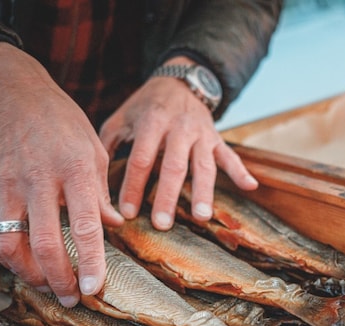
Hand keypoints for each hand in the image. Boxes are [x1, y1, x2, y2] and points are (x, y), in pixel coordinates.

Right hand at [0, 43, 123, 306]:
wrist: (17, 97)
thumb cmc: (65, 126)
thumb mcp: (95, 152)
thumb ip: (102, 194)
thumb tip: (115, 227)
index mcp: (76, 170)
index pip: (85, 226)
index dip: (89, 262)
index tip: (93, 289)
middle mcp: (40, 179)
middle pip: (45, 243)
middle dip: (58, 279)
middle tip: (70, 299)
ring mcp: (7, 184)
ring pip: (10, 244)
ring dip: (28, 273)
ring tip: (46, 285)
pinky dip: (3, 256)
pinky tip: (21, 264)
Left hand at [99, 56, 257, 229]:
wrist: (179, 82)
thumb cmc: (144, 106)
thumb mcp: (121, 117)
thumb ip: (107, 146)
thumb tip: (93, 182)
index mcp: (152, 121)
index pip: (141, 159)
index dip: (133, 186)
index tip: (127, 213)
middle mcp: (179, 128)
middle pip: (174, 166)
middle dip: (167, 196)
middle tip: (162, 224)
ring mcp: (201, 134)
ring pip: (204, 166)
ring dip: (203, 192)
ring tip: (201, 216)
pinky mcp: (217, 138)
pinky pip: (230, 156)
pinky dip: (241, 171)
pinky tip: (251, 187)